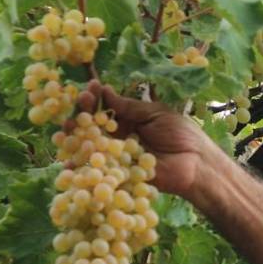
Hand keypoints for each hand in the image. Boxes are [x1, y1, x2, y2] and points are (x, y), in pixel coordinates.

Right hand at [68, 80, 216, 197]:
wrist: (196, 164)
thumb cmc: (182, 135)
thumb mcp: (156, 113)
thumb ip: (130, 107)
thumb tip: (104, 91)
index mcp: (130, 122)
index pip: (106, 108)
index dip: (96, 99)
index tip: (89, 88)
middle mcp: (121, 139)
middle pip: (94, 127)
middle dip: (81, 115)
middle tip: (78, 105)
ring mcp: (119, 157)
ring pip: (91, 147)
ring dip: (76, 138)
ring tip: (66, 128)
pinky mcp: (120, 175)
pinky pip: (99, 171)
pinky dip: (82, 167)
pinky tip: (68, 159)